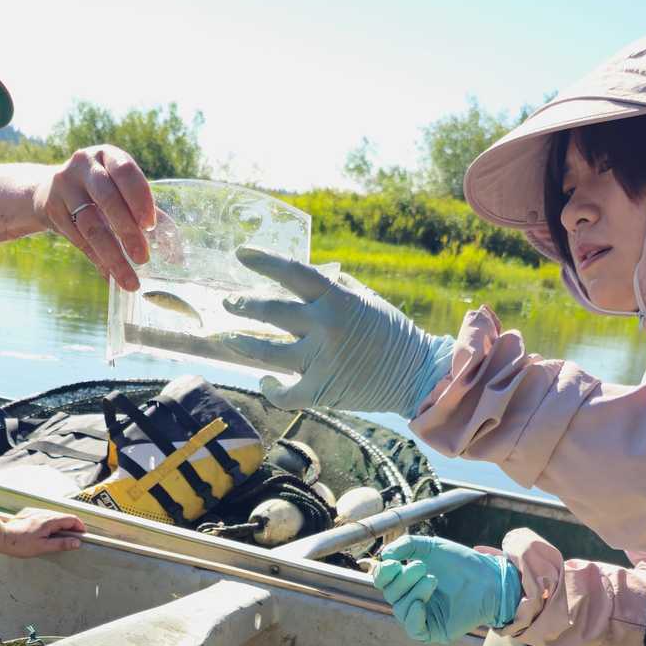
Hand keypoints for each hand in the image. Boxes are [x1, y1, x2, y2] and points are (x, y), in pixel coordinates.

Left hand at [0, 507, 85, 556]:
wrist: (0, 536)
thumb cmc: (20, 544)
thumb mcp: (43, 547)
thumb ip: (61, 544)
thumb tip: (77, 542)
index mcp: (49, 521)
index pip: (72, 519)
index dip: (80, 527)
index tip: (82, 536)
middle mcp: (44, 513)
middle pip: (64, 517)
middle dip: (71, 527)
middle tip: (72, 539)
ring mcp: (36, 512)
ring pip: (54, 516)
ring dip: (61, 525)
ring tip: (59, 537)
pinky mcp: (29, 514)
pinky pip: (45, 516)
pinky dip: (50, 523)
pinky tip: (45, 533)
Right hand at [33, 146, 155, 291]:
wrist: (49, 192)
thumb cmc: (99, 193)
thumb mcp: (121, 192)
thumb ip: (148, 216)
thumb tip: (176, 255)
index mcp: (108, 155)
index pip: (125, 171)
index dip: (139, 197)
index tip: (150, 226)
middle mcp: (83, 165)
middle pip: (106, 198)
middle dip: (127, 231)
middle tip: (142, 258)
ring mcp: (63, 186)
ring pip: (90, 224)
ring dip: (112, 255)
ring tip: (129, 280)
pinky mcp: (51, 210)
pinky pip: (78, 239)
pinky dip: (97, 260)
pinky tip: (110, 275)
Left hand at [220, 248, 452, 415]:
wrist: (417, 374)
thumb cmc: (391, 333)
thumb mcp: (367, 299)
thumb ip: (336, 286)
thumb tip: (306, 275)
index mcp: (337, 298)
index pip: (292, 271)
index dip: (264, 260)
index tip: (241, 253)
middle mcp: (325, 325)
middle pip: (270, 311)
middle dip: (243, 304)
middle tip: (228, 301)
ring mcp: (320, 359)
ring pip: (266, 351)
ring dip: (241, 343)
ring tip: (227, 338)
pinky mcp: (321, 390)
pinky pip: (284, 392)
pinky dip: (271, 388)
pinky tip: (266, 380)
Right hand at [371, 536, 520, 644]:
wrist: (489, 578)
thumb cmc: (461, 563)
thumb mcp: (431, 548)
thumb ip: (406, 546)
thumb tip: (384, 556)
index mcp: (408, 582)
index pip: (383, 581)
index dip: (383, 573)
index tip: (394, 562)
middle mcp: (411, 600)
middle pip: (391, 593)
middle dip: (403, 579)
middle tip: (422, 567)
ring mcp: (422, 617)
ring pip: (401, 609)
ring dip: (413, 592)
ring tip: (433, 579)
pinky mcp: (434, 631)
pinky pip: (414, 629)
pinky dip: (413, 616)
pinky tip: (420, 603)